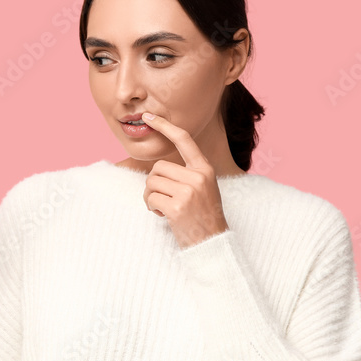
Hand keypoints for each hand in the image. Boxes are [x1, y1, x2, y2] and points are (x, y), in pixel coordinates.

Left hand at [140, 112, 229, 249]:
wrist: (212, 243)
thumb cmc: (203, 216)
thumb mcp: (203, 188)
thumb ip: (187, 173)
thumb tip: (158, 167)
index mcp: (205, 169)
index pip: (184, 139)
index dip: (165, 126)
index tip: (149, 117)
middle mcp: (198, 177)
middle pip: (158, 167)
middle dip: (154, 184)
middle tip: (163, 199)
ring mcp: (188, 192)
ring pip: (151, 182)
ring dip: (151, 196)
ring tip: (164, 208)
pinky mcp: (177, 207)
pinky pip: (150, 198)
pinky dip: (151, 208)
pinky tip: (163, 216)